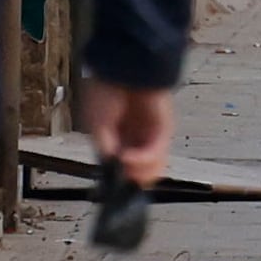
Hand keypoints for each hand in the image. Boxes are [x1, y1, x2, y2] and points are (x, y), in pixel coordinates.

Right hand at [82, 76, 175, 191]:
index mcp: (116, 143)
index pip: (120, 173)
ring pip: (150, 172)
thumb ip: (106, 150)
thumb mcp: (97, 126)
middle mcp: (134, 144)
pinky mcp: (163, 131)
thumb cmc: (106, 93)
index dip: (116, 184)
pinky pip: (156, 155)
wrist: (125, 70)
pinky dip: (143, 161)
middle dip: (128, 182)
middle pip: (138, 178)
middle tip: (118, 176)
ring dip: (136, 174)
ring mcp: (150, 139)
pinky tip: (129, 157)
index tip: (108, 189)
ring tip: (124, 164)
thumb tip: (114, 170)